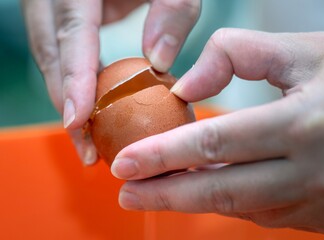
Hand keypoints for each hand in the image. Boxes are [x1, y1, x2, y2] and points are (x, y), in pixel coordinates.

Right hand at [21, 0, 199, 163]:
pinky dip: (76, 86)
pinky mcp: (63, 19)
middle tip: (87, 149)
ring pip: (52, 60)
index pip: (72, 32)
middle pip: (51, 55)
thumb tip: (158, 62)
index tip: (76, 120)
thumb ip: (172, 9)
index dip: (72, 78)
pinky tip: (93, 111)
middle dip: (67, 105)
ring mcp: (54, 8)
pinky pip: (62, 56)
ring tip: (89, 141)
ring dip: (69, 102)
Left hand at [111, 29, 323, 235]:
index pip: (216, 143)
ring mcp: (320, 202)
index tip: (126, 162)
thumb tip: (186, 87)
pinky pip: (266, 214)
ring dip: (194, 202)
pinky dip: (229, 204)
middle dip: (166, 194)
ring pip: (241, 208)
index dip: (164, 154)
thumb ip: (237, 55)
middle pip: (221, 190)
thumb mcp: (305, 50)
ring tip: (156, 193)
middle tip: (126, 192)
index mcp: (305, 123)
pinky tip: (206, 192)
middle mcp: (312, 172)